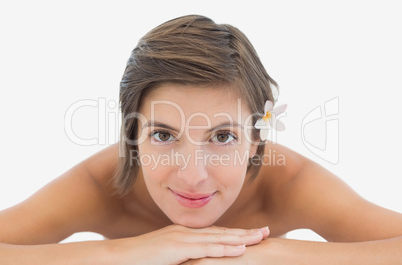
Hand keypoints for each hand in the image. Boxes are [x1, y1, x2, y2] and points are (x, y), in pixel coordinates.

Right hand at [107, 224, 269, 264]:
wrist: (120, 257)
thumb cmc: (142, 260)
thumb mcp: (167, 257)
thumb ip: (184, 258)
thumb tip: (197, 263)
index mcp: (185, 235)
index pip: (216, 234)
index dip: (236, 234)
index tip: (253, 234)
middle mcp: (187, 233)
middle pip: (222, 233)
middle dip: (245, 233)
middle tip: (266, 231)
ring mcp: (182, 239)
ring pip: (218, 238)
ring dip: (241, 238)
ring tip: (260, 238)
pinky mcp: (177, 248)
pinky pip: (206, 249)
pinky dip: (224, 249)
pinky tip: (239, 251)